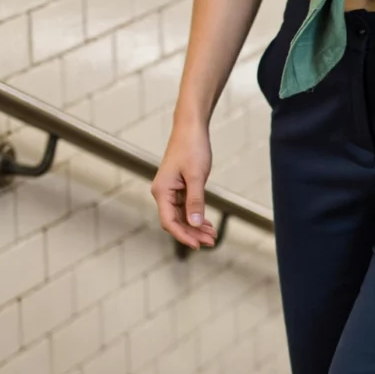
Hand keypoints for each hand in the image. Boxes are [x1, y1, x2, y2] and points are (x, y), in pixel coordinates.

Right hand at [150, 121, 217, 250]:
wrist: (191, 128)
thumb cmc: (192, 147)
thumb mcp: (196, 176)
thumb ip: (195, 201)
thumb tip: (194, 223)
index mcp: (162, 191)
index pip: (170, 222)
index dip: (183, 236)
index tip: (198, 245)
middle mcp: (163, 193)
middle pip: (175, 222)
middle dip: (192, 234)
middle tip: (212, 242)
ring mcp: (170, 191)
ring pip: (181, 216)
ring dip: (195, 227)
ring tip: (212, 235)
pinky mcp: (178, 187)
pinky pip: (185, 208)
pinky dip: (196, 216)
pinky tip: (207, 224)